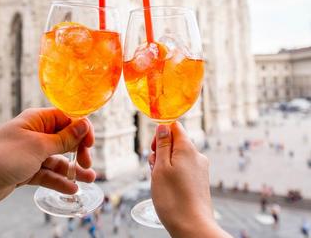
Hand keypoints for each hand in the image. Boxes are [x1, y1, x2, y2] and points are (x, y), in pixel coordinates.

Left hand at [0, 108, 95, 216]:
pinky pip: (47, 174)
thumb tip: (84, 125)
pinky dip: (58, 181)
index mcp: (38, 120)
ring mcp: (30, 154)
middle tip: (87, 163)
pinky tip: (70, 189)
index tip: (90, 143)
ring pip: (58, 159)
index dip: (81, 129)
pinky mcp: (25, 171)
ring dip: (72, 169)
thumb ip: (64, 138)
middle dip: (78, 150)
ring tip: (89, 179)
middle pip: (65, 139)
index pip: (67, 119)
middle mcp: (36, 134)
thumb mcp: (38, 146)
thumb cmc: (2, 156)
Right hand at [149, 122, 230, 237]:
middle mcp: (197, 155)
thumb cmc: (173, 198)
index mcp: (187, 148)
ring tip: (160, 181)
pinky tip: (169, 187)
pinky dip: (173, 173)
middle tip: (154, 168)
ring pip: (178, 157)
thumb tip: (163, 126)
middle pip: (175, 142)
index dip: (161, 133)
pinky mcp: (200, 180)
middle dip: (161, 151)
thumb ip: (162, 144)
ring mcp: (200, 168)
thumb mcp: (161, 167)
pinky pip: (183, 168)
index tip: (154, 148)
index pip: (175, 126)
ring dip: (165, 164)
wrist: (193, 227)